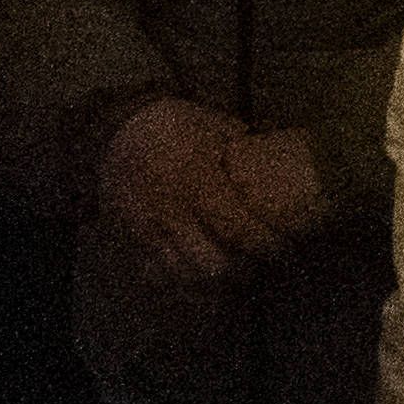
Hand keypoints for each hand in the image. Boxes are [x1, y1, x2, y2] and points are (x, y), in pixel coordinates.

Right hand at [94, 98, 331, 290]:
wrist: (119, 129)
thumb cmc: (176, 125)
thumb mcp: (216, 128)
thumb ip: (246, 152)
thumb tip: (282, 165)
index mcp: (199, 180)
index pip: (238, 228)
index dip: (264, 244)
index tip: (284, 247)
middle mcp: (172, 210)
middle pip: (210, 264)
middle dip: (239, 270)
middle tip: (258, 263)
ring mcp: (148, 228)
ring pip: (183, 274)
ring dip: (210, 278)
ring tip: (231, 270)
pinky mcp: (132, 238)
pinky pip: (157, 271)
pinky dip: (179, 276)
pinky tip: (197, 269)